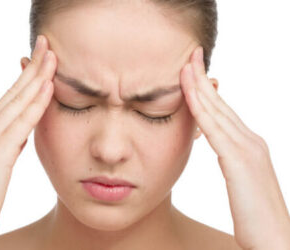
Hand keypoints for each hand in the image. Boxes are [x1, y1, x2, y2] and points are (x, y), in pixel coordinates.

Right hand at [0, 35, 56, 247]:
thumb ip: (8, 145)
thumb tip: (22, 134)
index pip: (10, 97)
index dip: (26, 76)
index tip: (41, 59)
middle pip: (14, 92)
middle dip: (33, 67)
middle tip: (48, 44)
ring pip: (18, 101)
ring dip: (37, 77)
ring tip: (52, 56)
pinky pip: (21, 122)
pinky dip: (36, 103)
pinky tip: (48, 87)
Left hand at [179, 46, 289, 249]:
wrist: (275, 239)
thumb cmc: (254, 214)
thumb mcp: (239, 179)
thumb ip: (230, 158)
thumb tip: (215, 144)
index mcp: (247, 144)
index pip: (223, 110)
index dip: (206, 89)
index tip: (192, 71)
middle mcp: (250, 140)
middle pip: (220, 103)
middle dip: (202, 78)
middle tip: (189, 56)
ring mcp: (247, 149)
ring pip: (217, 112)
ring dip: (199, 88)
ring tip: (186, 66)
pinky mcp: (240, 163)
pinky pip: (216, 131)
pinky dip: (202, 112)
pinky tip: (190, 98)